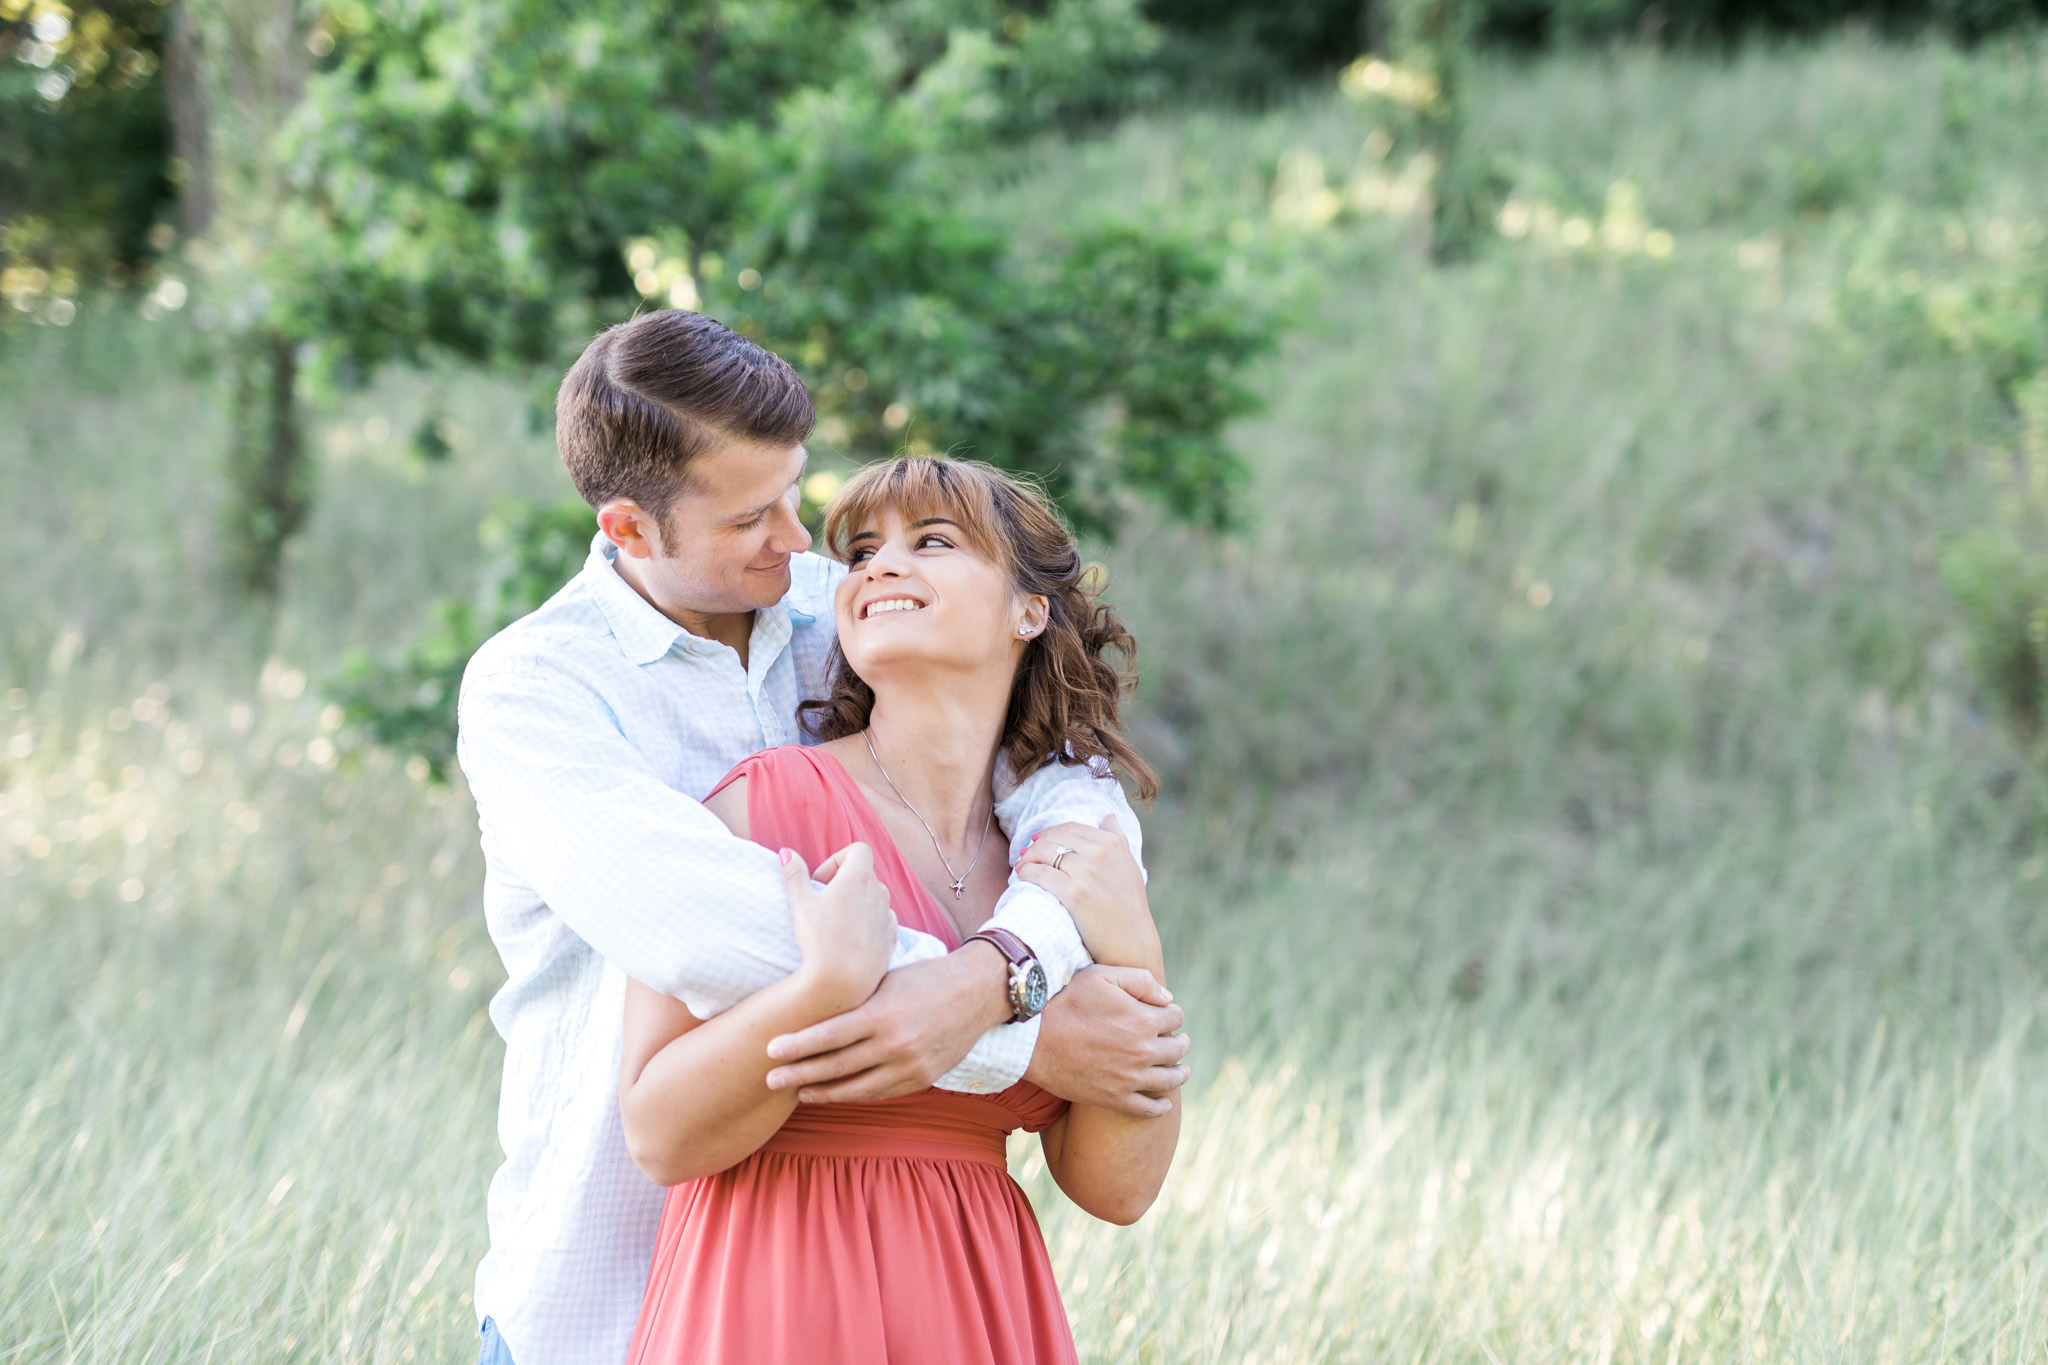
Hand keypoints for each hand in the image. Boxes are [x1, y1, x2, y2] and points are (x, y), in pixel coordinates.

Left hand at [764, 940, 1011, 1101]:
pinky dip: (854, 1094)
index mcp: (882, 1014)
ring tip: (798, 1092)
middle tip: (769, 1079)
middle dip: (799, 1074)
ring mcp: (910, 1066)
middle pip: (837, 1066)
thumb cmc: (925, 978)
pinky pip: (880, 1093)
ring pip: (857, 1088)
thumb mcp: (886, 980)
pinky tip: (835, 1092)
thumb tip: (813, 1006)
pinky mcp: (922, 1079)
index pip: (829, 1035)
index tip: (770, 1050)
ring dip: (823, 1092)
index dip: (797, 1046)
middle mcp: (895, 1044)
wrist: (976, 992)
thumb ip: (855, 1000)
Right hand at [785, 843, 895, 1012]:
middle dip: (844, 883)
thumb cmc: (820, 939)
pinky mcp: (891, 938)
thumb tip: (786, 852)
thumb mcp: (800, 903)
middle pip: (864, 875)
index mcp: (859, 878)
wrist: (842, 982)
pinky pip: (882, 922)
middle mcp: (879, 893)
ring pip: (874, 899)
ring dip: (857, 904)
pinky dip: (868, 924)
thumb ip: (794, 873)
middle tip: (823, 903)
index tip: (821, 881)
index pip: (858, 849)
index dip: (837, 859)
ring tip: (835, 925)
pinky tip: (849, 941)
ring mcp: (888, 916)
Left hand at [1014, 815, 1158, 968]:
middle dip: (1036, 846)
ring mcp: (1086, 873)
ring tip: (1021, 867)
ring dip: (1027, 859)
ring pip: (1044, 854)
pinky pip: (1041, 874)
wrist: (1132, 945)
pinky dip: (1027, 873)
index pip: (1070, 828)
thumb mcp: (1130, 867)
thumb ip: (1119, 839)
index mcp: (1112, 844)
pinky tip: (1022, 878)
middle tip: (1025, 856)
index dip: (1050, 833)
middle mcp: (1100, 854)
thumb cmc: (1130, 908)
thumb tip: (1108, 816)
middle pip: (1054, 839)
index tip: (1038, 842)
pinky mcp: (1074, 894)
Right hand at [1024, 964, 1188, 1118]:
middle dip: (1180, 1041)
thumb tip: (1168, 998)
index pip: (1176, 1017)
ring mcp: (1130, 1079)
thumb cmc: (1065, 1001)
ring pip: (1170, 1079)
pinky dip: (1161, 1107)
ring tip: (1182, 1070)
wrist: (1032, 1039)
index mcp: (1144, 1020)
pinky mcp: (1114, 1099)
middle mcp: (1143, 1052)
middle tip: (1179, 1041)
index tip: (1165, 1014)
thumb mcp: (1102, 975)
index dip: (1172, 1013)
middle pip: (1178, 1048)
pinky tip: (1164, 1104)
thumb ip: (1141, 980)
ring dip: (1180, 1072)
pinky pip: (1148, 1109)